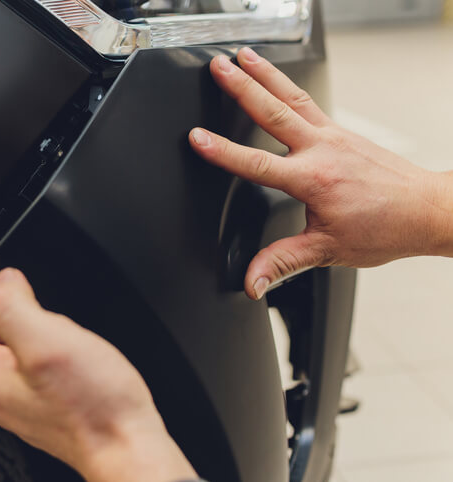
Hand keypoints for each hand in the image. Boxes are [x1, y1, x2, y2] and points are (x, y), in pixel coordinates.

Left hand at [0, 268, 196, 481]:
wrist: (129, 445)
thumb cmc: (93, 404)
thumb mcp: (46, 338)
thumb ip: (13, 305)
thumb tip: (1, 281)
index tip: (24, 302)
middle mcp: (2, 396)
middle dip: (28, 323)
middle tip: (55, 330)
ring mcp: (28, 405)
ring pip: (27, 355)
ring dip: (49, 342)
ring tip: (72, 349)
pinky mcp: (53, 409)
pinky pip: (48, 374)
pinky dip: (64, 362)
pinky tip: (81, 366)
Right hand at [189, 47, 452, 299]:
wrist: (426, 209)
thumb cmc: (385, 228)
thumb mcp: (327, 251)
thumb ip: (283, 263)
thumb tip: (253, 283)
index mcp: (314, 180)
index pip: (257, 163)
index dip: (223, 151)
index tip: (197, 136)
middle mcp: (323, 149)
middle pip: (273, 112)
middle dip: (241, 87)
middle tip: (217, 67)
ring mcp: (334, 135)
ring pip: (292, 97)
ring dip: (265, 74)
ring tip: (243, 55)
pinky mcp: (342, 132)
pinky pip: (309, 102)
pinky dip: (287, 86)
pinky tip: (276, 79)